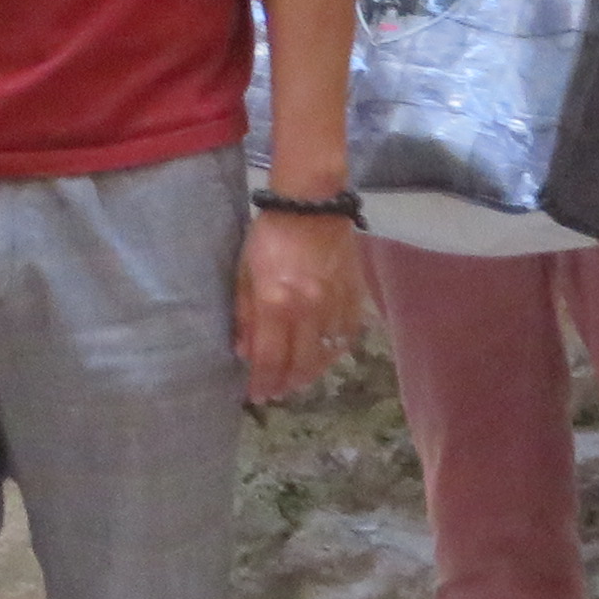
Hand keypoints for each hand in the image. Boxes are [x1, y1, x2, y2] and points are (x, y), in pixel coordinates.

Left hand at [235, 208, 366, 402]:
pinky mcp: (354, 298)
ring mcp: (335, 306)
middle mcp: (308, 311)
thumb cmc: (270, 235)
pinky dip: (333, 352)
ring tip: (297, 378)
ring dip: (310, 373)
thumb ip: (245, 314)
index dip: (262, 382)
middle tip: (276, 391)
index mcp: (276, 303)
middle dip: (286, 384)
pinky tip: (322, 355)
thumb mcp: (245, 272)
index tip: (256, 394)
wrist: (312, 204)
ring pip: (326, 356)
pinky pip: (346, 338)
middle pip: (300, 365)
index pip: (269, 359)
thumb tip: (245, 351)